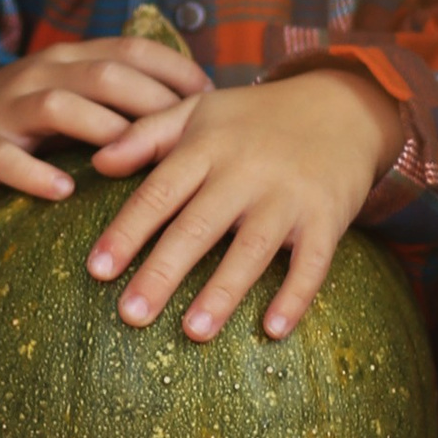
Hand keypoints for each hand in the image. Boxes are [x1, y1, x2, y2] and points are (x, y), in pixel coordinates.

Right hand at [0, 34, 210, 203]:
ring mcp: (9, 109)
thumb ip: (123, 94)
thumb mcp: (76, 94)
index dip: (174, 68)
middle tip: (187, 135)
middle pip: (103, 75)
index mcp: (72, 58)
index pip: (131, 49)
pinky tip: (63, 191)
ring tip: (133, 157)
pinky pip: (7, 159)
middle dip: (149, 99)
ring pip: (58, 107)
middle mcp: (43, 74)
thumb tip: (200, 110)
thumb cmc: (32, 121)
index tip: (214, 97)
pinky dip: (35, 174)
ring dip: (100, 129)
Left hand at [84, 65, 402, 340]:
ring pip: (252, 248)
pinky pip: (312, 262)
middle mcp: (246, 172)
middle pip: (198, 226)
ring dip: (223, 292)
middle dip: (163, 272)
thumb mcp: (198, 111)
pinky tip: (273, 331)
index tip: (97, 270)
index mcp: (207, 147)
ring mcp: (289, 196)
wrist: (342, 105)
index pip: (159, 193)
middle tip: (130, 316)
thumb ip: (146, 135)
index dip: (127, 232)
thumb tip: (96, 163)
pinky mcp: (327, 216)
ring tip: (193, 333)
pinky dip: (295, 295)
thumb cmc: (255, 118)